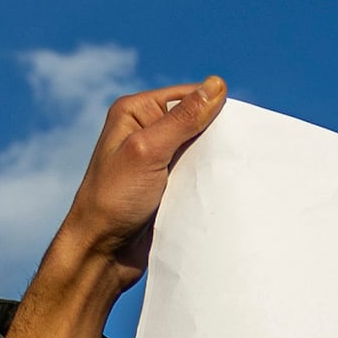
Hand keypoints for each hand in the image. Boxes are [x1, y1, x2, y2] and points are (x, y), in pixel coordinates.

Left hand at [4, 77, 228, 337]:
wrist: (101, 253)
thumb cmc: (114, 199)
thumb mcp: (148, 151)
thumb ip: (183, 118)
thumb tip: (217, 84)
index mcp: (136, 111)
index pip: (188, 96)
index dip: (214, 109)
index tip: (236, 131)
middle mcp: (146, 130)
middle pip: (197, 122)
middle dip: (216, 138)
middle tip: (235, 155)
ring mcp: (157, 160)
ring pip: (200, 151)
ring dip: (214, 162)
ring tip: (230, 173)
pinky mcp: (166, 186)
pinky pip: (196, 175)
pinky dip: (208, 181)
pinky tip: (220, 189)